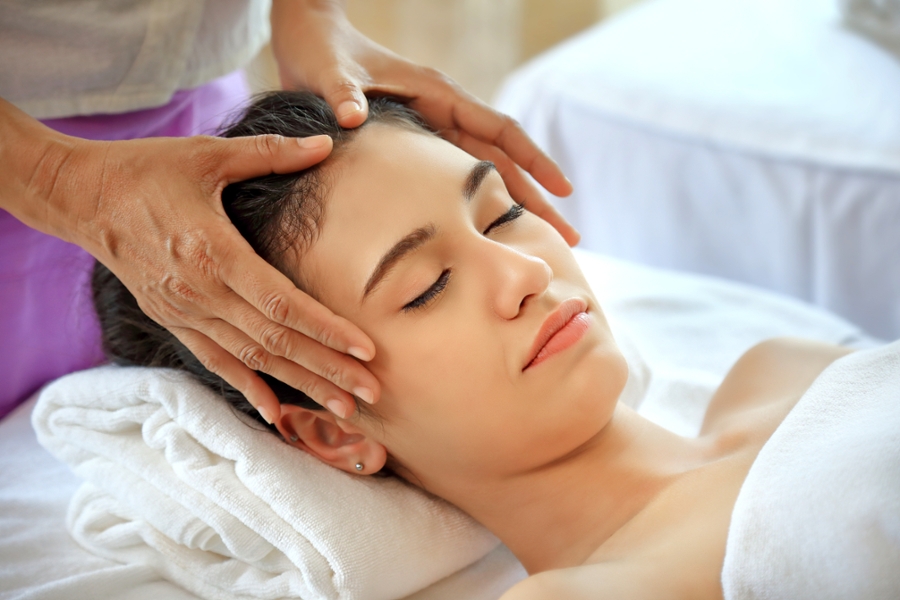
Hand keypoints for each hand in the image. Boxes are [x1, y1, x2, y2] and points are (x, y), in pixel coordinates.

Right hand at [1, 99, 378, 423]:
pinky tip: (277, 413)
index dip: (326, 329)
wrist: (81, 197)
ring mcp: (185, 312)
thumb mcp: (208, 154)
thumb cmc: (147, 170)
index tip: (366, 349)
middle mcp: (201, 293)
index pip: (282, 303)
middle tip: (370, 393)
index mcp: (215, 253)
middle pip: (275, 341)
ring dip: (299, 385)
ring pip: (252, 359)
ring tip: (341, 407)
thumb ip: (270, 152)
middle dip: (327, 368)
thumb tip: (328, 142)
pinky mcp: (173, 320)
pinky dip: (248, 387)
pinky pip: (216, 361)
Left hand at [270, 0, 579, 245]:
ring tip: (538, 244)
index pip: (501, 129)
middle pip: (504, 161)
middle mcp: (444, 113)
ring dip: (513, 207)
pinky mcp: (415, 147)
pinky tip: (484, 234)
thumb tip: (351, 117)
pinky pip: (454, 180)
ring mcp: (432, 131)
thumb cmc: (323, 50)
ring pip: (485, 174)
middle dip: (537, 198)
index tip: (564, 189)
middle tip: (570, 238)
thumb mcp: (330, 71)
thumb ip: (342, 93)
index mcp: (438, 94)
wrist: (307, 41)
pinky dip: (476, 205)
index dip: (534, 160)